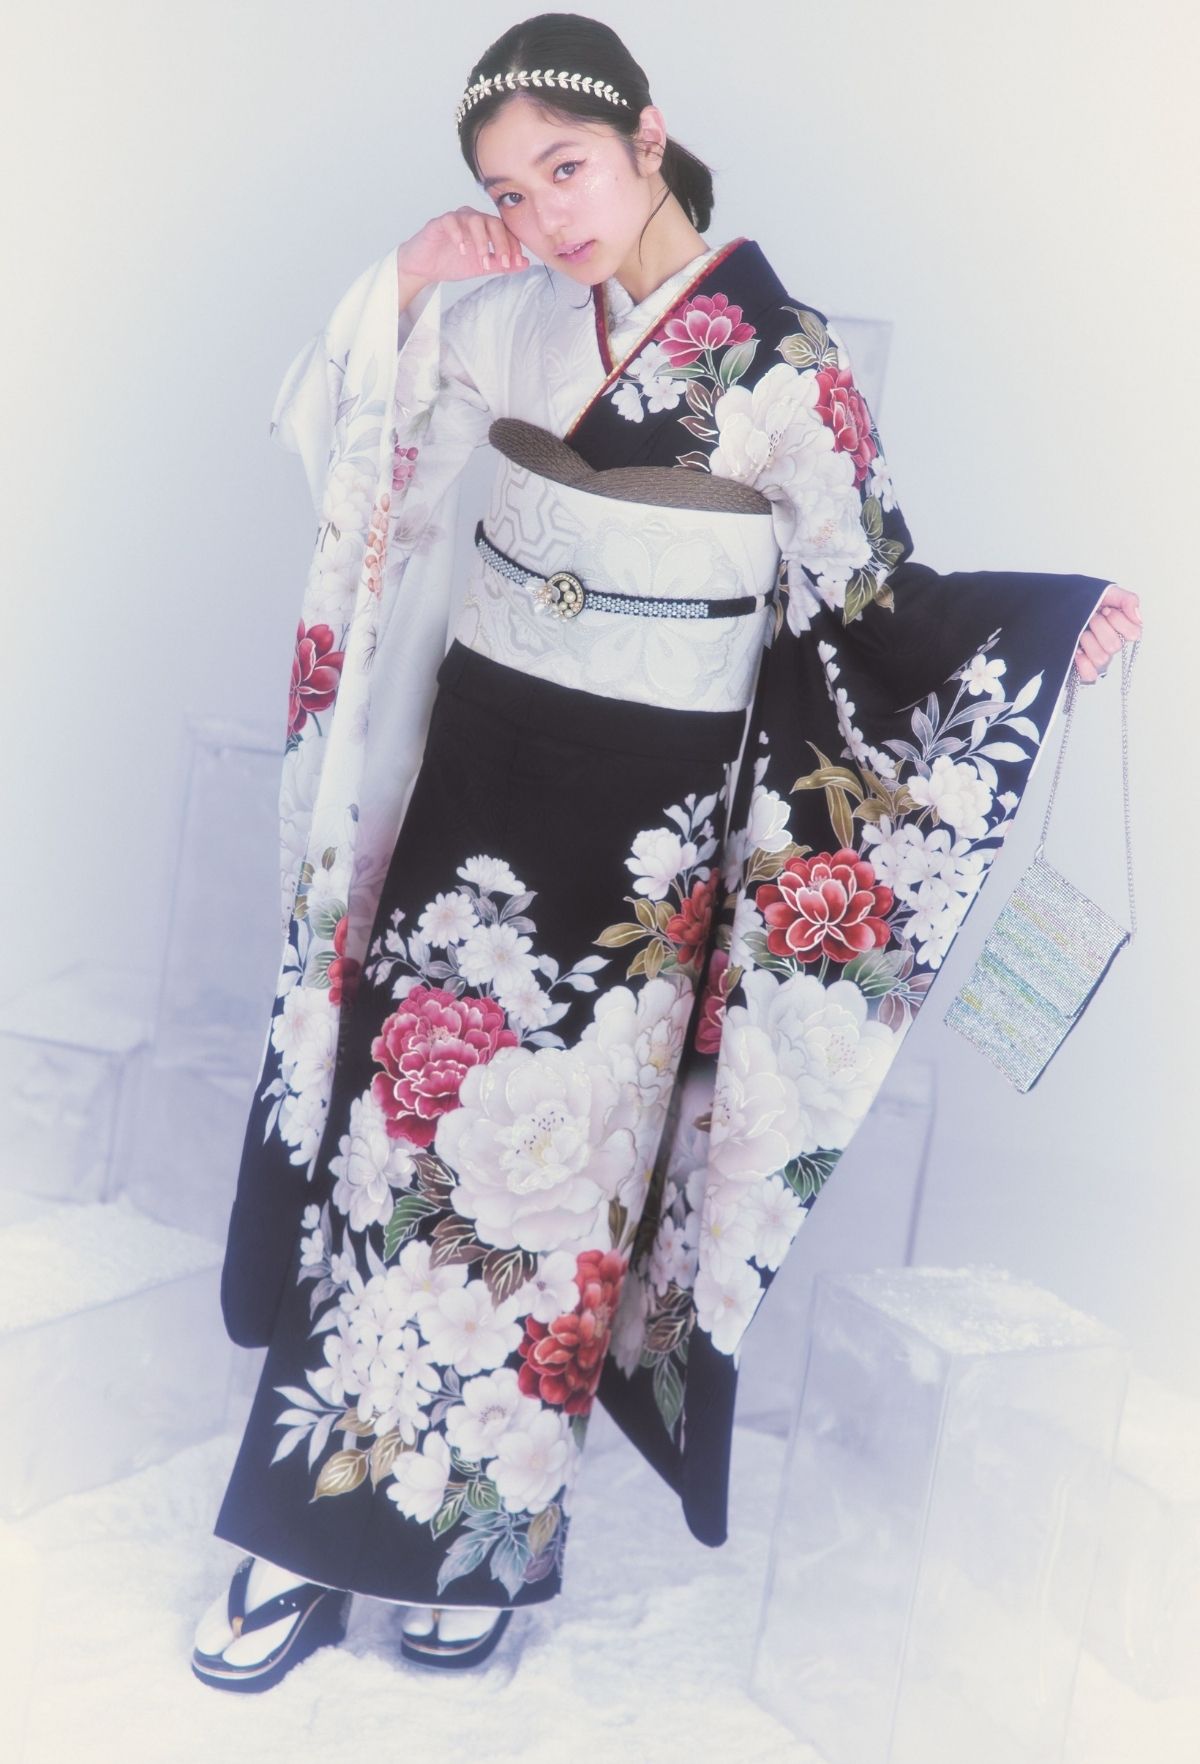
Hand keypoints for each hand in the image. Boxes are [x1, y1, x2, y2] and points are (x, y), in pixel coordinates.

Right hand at [396, 207, 530, 290]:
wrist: (425, 267)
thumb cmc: (452, 262)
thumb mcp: (481, 267)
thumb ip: (501, 264)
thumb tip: (525, 263)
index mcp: (485, 227)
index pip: (504, 230)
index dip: (513, 245)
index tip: (515, 262)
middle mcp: (472, 219)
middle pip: (493, 222)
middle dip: (501, 243)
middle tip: (503, 263)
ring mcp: (456, 219)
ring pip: (474, 219)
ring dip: (482, 241)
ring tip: (482, 260)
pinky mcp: (438, 223)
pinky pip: (451, 221)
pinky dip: (458, 234)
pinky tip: (462, 250)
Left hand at [1073, 583, 1142, 682]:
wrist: (1054, 607)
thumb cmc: (1082, 602)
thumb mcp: (1105, 593)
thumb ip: (1127, 600)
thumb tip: (1137, 618)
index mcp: (1120, 629)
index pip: (1134, 633)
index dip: (1118, 620)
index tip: (1105, 610)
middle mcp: (1111, 645)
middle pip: (1115, 646)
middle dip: (1099, 627)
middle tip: (1090, 618)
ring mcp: (1097, 657)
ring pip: (1102, 659)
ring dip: (1088, 641)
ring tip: (1080, 632)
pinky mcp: (1083, 668)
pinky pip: (1090, 675)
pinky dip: (1083, 664)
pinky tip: (1076, 651)